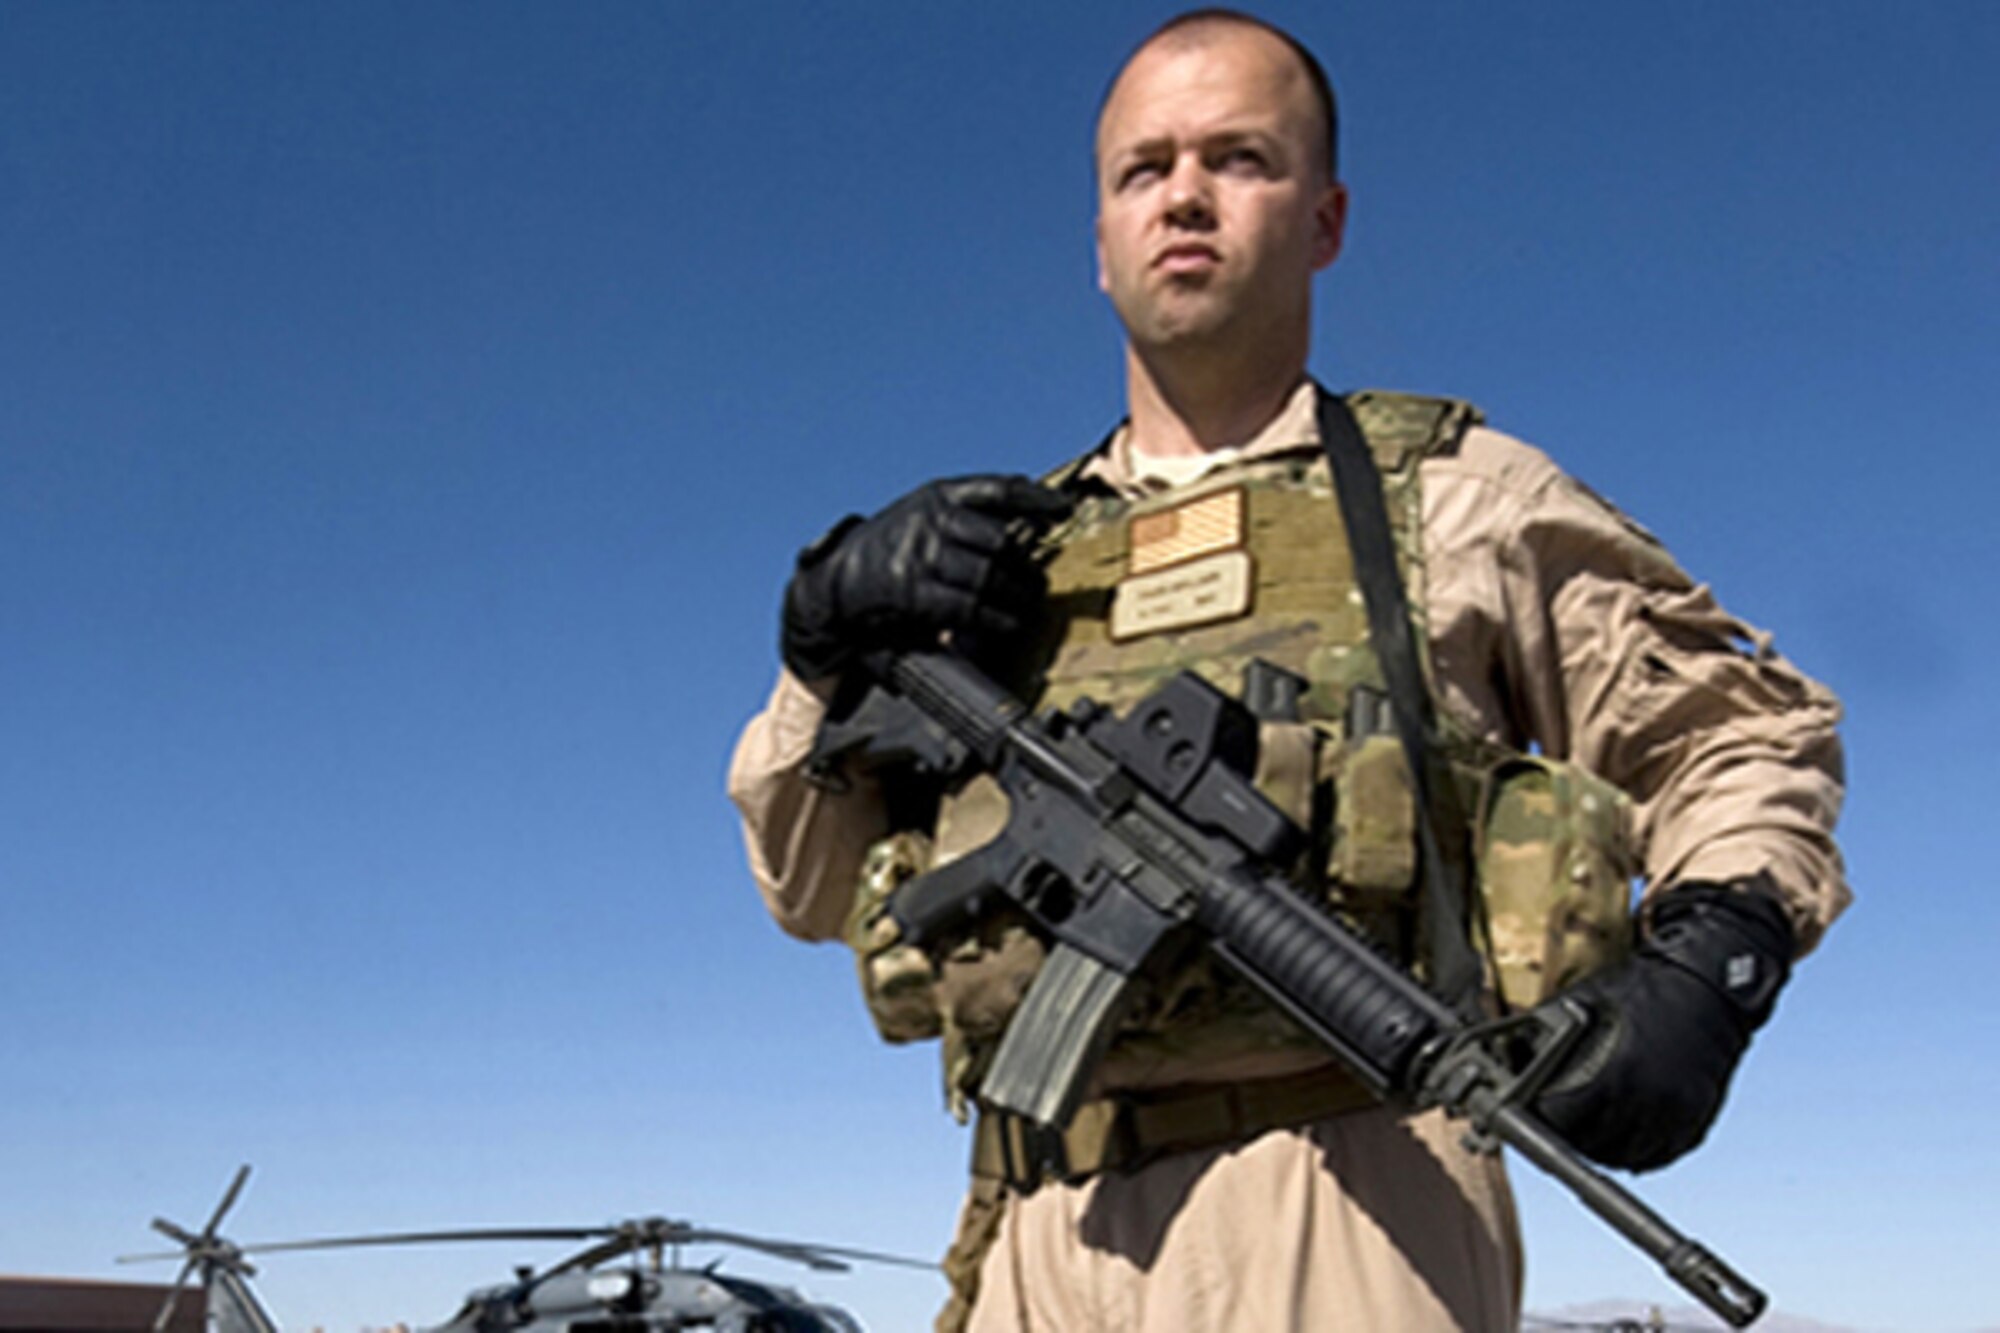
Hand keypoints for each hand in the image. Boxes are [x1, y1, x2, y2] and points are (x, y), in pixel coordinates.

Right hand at [781, 475, 1072, 681]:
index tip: (1064, 509)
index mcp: (938, 495)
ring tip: (1026, 604)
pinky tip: (1009, 622)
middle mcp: (931, 520)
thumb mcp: (923, 515)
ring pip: (990, 575)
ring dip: (1017, 595)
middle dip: (1026, 566)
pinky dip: (997, 618)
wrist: (837, 583)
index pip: (999, 490)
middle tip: (1036, 582)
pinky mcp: (914, 593)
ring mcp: (922, 556)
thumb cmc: (891, 550)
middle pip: (1002, 540)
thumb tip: (1028, 518)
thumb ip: (968, 515)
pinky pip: (971, 607)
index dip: (1037, 499)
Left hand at [1532, 879, 1793, 1171]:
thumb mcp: (1579, 1003)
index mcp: (1618, 1076)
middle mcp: (1650, 1104)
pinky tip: (1618, 1126)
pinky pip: (1654, 1155)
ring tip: (1584, 1120)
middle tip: (1554, 1114)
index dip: (1538, 1117)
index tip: (1529, 1110)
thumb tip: (1505, 1060)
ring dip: (1598, 1144)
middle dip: (1565, 1131)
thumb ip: (1540, 1036)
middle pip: (1588, 1145)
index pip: (1560, 1122)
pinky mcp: (1694, 1125)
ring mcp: (1677, 1118)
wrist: (1705, 984)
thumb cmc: (1637, 988)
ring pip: (1621, 1157)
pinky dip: (1632, 1146)